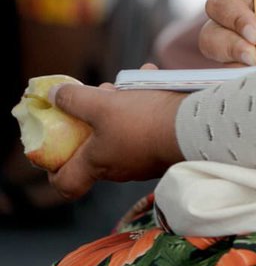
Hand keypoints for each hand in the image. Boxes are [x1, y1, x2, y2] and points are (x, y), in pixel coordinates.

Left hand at [46, 80, 183, 199]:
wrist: (192, 128)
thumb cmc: (142, 122)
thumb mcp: (102, 105)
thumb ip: (75, 100)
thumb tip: (53, 95)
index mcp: (96, 164)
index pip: (65, 183)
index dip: (53, 169)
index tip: (53, 149)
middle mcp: (117, 169)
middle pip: (94, 149)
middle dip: (92, 121)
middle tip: (99, 96)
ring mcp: (141, 161)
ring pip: (121, 134)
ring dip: (120, 109)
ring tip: (129, 84)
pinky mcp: (161, 149)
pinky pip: (145, 128)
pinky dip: (145, 107)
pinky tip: (152, 83)